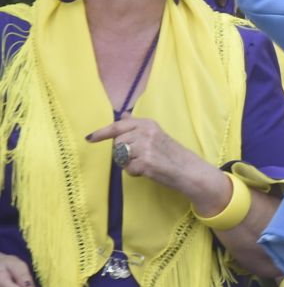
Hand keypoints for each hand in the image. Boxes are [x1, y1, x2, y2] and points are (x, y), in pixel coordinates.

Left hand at [87, 117, 215, 200]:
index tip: (89, 138)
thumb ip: (137, 125)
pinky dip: (135, 173)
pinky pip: (127, 169)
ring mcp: (145, 147)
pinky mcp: (145, 163)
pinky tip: (147, 171)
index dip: (101, 133)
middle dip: (123, 152)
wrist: (189, 170)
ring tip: (144, 164)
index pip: (118, 126)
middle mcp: (145, 133)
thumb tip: (123, 114)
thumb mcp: (156, 134)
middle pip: (117, 143)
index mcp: (148, 124)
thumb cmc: (172, 154)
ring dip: (128, 163)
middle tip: (139, 157)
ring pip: (120, 156)